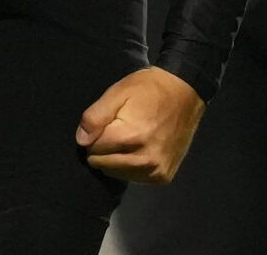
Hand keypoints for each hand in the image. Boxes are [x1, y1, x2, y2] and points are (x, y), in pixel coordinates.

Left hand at [76, 67, 205, 183]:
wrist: (185, 93)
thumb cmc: (148, 89)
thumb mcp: (118, 92)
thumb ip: (95, 117)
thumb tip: (81, 142)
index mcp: (131, 137)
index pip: (93, 149)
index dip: (95, 135)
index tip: (107, 124)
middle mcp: (144, 159)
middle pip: (104, 164)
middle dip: (104, 149)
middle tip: (118, 130)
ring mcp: (156, 170)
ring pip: (117, 174)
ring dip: (116, 160)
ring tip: (128, 139)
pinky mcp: (163, 176)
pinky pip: (135, 178)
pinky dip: (131, 166)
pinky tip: (138, 150)